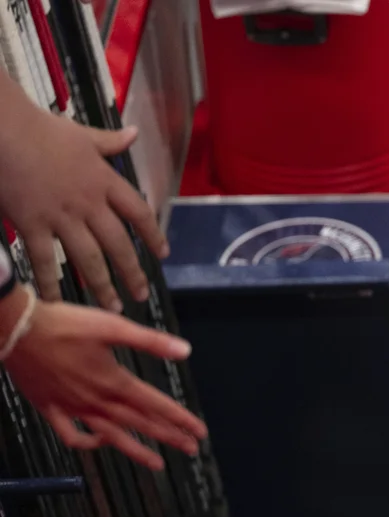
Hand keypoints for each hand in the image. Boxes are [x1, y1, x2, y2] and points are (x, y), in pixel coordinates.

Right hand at [0, 97, 168, 310]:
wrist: (2, 128)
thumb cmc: (39, 128)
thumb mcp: (82, 134)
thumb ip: (110, 142)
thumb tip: (134, 134)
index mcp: (104, 181)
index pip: (139, 214)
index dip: (153, 235)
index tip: (162, 253)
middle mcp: (89, 203)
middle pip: (119, 245)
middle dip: (133, 272)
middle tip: (142, 294)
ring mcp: (61, 216)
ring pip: (89, 259)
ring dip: (103, 285)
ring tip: (113, 306)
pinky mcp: (32, 224)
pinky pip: (44, 260)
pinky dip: (50, 282)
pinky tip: (57, 300)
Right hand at [0, 288, 206, 469]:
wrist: (14, 327)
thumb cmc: (63, 323)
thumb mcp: (112, 326)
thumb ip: (150, 341)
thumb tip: (185, 350)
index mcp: (114, 382)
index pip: (156, 406)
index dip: (181, 419)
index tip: (199, 433)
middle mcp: (96, 400)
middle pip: (140, 424)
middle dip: (168, 437)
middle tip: (191, 449)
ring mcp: (73, 408)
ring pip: (111, 436)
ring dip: (137, 450)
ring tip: (157, 464)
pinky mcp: (51, 408)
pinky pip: (71, 435)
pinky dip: (87, 444)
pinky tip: (100, 443)